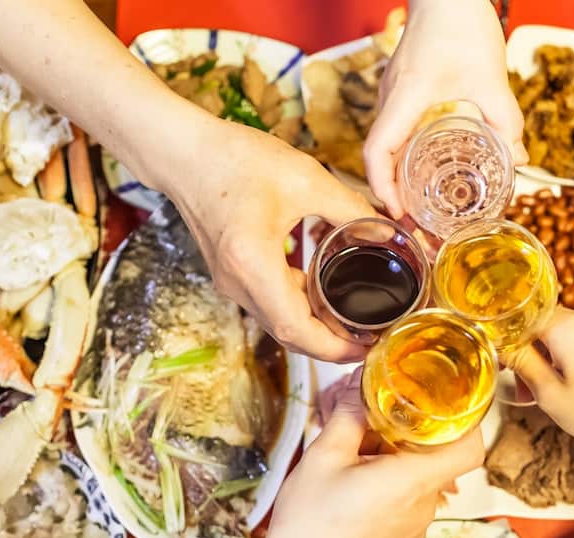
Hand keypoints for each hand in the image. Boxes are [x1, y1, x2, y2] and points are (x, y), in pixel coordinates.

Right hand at [158, 119, 377, 361]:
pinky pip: (268, 304)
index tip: (366, 347)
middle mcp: (236, 282)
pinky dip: (297, 308)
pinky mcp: (230, 275)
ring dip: (314, 329)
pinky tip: (324, 297)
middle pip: (288, 333)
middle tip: (369, 339)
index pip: (296, 328)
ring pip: (277, 322)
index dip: (333, 348)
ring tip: (354, 322)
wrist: (185, 153)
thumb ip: (350, 208)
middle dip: (330, 345)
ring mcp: (229, 281)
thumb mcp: (305, 178)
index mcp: (253, 262)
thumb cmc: (235, 159)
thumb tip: (388, 232)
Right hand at [258, 370, 484, 537]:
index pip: (471, 447)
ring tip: (350, 449)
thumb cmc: (309, 525)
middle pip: (438, 455)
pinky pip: (406, 497)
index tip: (436, 399)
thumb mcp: (322, 457)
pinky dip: (387, 479)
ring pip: (418, 475)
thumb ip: (348, 415)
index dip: (464, 419)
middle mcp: (425, 505)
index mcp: (413, 480)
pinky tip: (350, 478)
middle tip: (369, 416)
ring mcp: (415, 525)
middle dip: (407, 431)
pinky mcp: (401, 537)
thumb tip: (361, 384)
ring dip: (392, 455)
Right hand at [363, 0, 526, 217]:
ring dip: (395, 178)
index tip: (398, 213)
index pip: (377, 152)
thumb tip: (518, 159)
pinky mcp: (400, 89)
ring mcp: (392, 94)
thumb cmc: (462, 25)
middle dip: (390, 195)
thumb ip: (506, 120)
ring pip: (384, 144)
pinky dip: (401, 157)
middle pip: (377, 157)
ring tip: (416, 207)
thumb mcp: (490, 77)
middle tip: (414, 224)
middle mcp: (390, 100)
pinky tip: (422, 170)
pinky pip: (393, 130)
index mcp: (404, 99)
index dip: (381, 188)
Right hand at [506, 307, 573, 462]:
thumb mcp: (549, 394)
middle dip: (524, 354)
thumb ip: (521, 363)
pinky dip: (561, 362)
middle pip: (538, 325)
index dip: (504, 341)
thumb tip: (501, 345)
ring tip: (540, 396)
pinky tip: (562, 390)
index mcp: (565, 326)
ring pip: (556, 336)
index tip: (498, 364)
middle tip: (521, 389)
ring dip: (542, 360)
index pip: (519, 318)